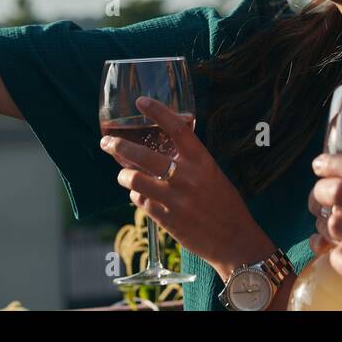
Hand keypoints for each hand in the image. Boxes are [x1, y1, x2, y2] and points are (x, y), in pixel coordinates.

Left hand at [100, 96, 274, 280]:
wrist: (234, 240)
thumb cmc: (225, 204)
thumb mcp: (213, 175)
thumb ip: (191, 162)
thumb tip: (163, 148)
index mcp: (202, 161)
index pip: (178, 128)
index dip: (158, 111)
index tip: (141, 101)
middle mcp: (187, 177)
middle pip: (144, 155)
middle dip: (119, 147)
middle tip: (106, 143)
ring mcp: (175, 199)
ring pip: (135, 180)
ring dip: (124, 176)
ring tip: (123, 175)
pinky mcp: (166, 219)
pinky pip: (141, 201)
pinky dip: (137, 196)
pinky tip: (141, 195)